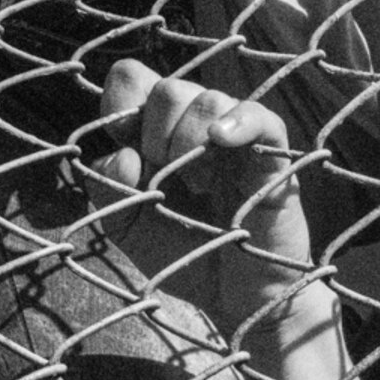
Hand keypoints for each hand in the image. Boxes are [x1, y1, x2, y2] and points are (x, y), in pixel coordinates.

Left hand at [97, 58, 310, 270]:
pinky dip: (237, 121)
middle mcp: (193, 126)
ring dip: (190, 140)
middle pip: (169, 87)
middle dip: (156, 133)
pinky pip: (258, 115)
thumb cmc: (183, 257)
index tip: (125, 146)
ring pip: (208, 98)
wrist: (235, 298)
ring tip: (196, 185)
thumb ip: (107, 188)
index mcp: (153, 133)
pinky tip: (220, 142)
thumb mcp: (127, 226)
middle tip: (164, 175)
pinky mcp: (272, 154)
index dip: (121, 106)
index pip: (131, 81)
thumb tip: (122, 154)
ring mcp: (234, 138)